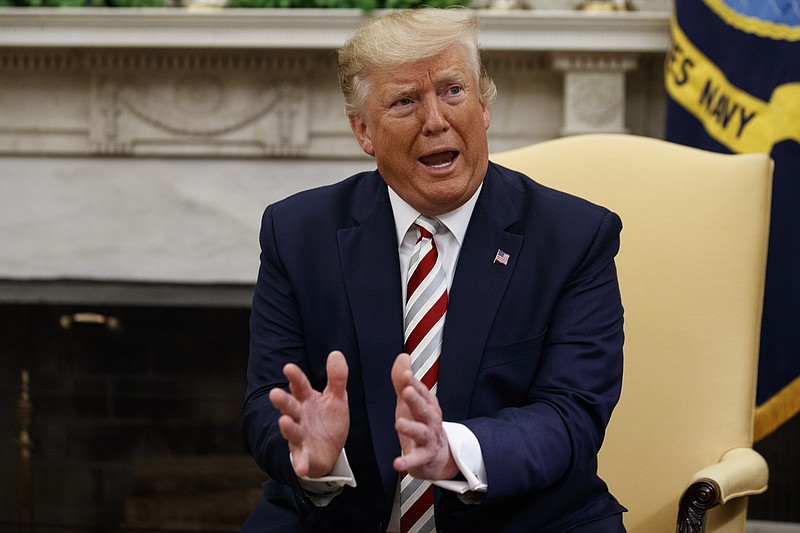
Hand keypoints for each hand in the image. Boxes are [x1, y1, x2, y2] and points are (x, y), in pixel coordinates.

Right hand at [268, 350, 349, 478]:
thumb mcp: (336, 397)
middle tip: (275, 394)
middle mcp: (299, 416)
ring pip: (291, 431)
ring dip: (287, 427)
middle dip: (283, 401)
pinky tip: (301, 468)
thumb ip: (336, 377)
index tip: (288, 367)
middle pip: (290, 407)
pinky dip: (300, 464)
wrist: (328, 450)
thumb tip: (336, 353)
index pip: (299, 385)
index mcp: (306, 400)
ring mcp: (299, 436)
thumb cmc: (328, 420)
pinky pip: (301, 459)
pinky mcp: (304, 455)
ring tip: (284, 422)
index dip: (294, 377)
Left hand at [391, 353, 458, 480]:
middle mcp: (430, 419)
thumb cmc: (421, 423)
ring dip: (411, 427)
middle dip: (416, 399)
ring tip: (399, 424)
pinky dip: (407, 462)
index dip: (412, 382)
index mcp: (427, 404)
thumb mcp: (410, 402)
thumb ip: (403, 381)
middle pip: (424, 408)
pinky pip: (416, 459)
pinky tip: (397, 463)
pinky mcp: (424, 457)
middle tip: (407, 391)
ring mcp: (428, 438)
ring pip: (421, 432)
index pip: (420, 390)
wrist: (437, 456)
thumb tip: (403, 357)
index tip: (405, 373)